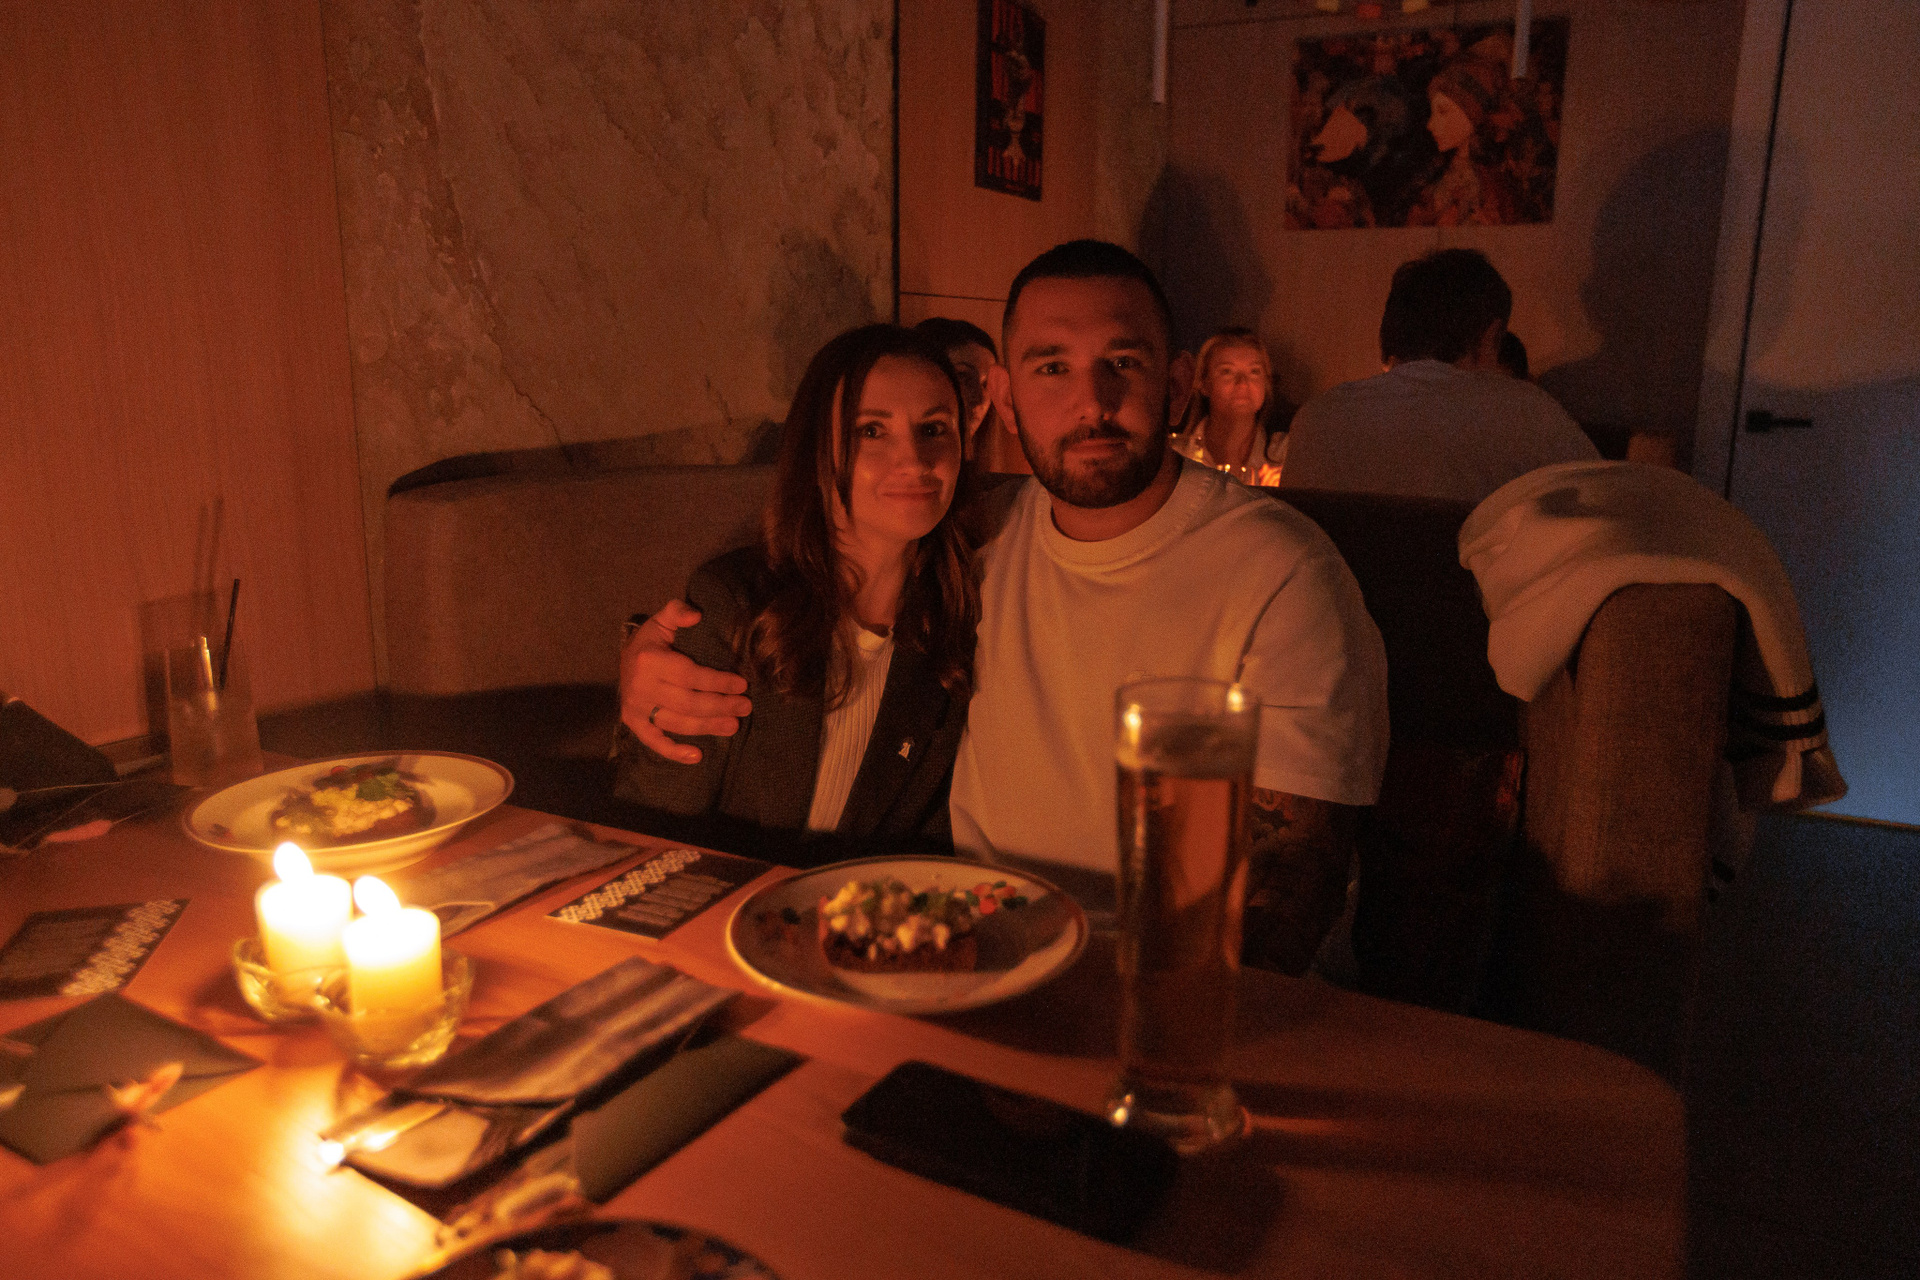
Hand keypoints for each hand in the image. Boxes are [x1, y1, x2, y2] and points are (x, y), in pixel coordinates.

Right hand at [618, 599, 750, 763]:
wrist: (623, 661)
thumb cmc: (651, 641)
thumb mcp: (661, 620)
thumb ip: (677, 612)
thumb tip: (696, 616)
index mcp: (649, 661)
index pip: (690, 675)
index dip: (717, 681)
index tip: (741, 685)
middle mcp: (641, 687)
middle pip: (688, 702)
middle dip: (720, 706)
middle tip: (745, 708)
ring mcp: (636, 708)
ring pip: (677, 723)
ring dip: (707, 727)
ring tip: (733, 726)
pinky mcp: (634, 724)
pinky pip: (654, 741)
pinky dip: (674, 752)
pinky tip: (697, 756)